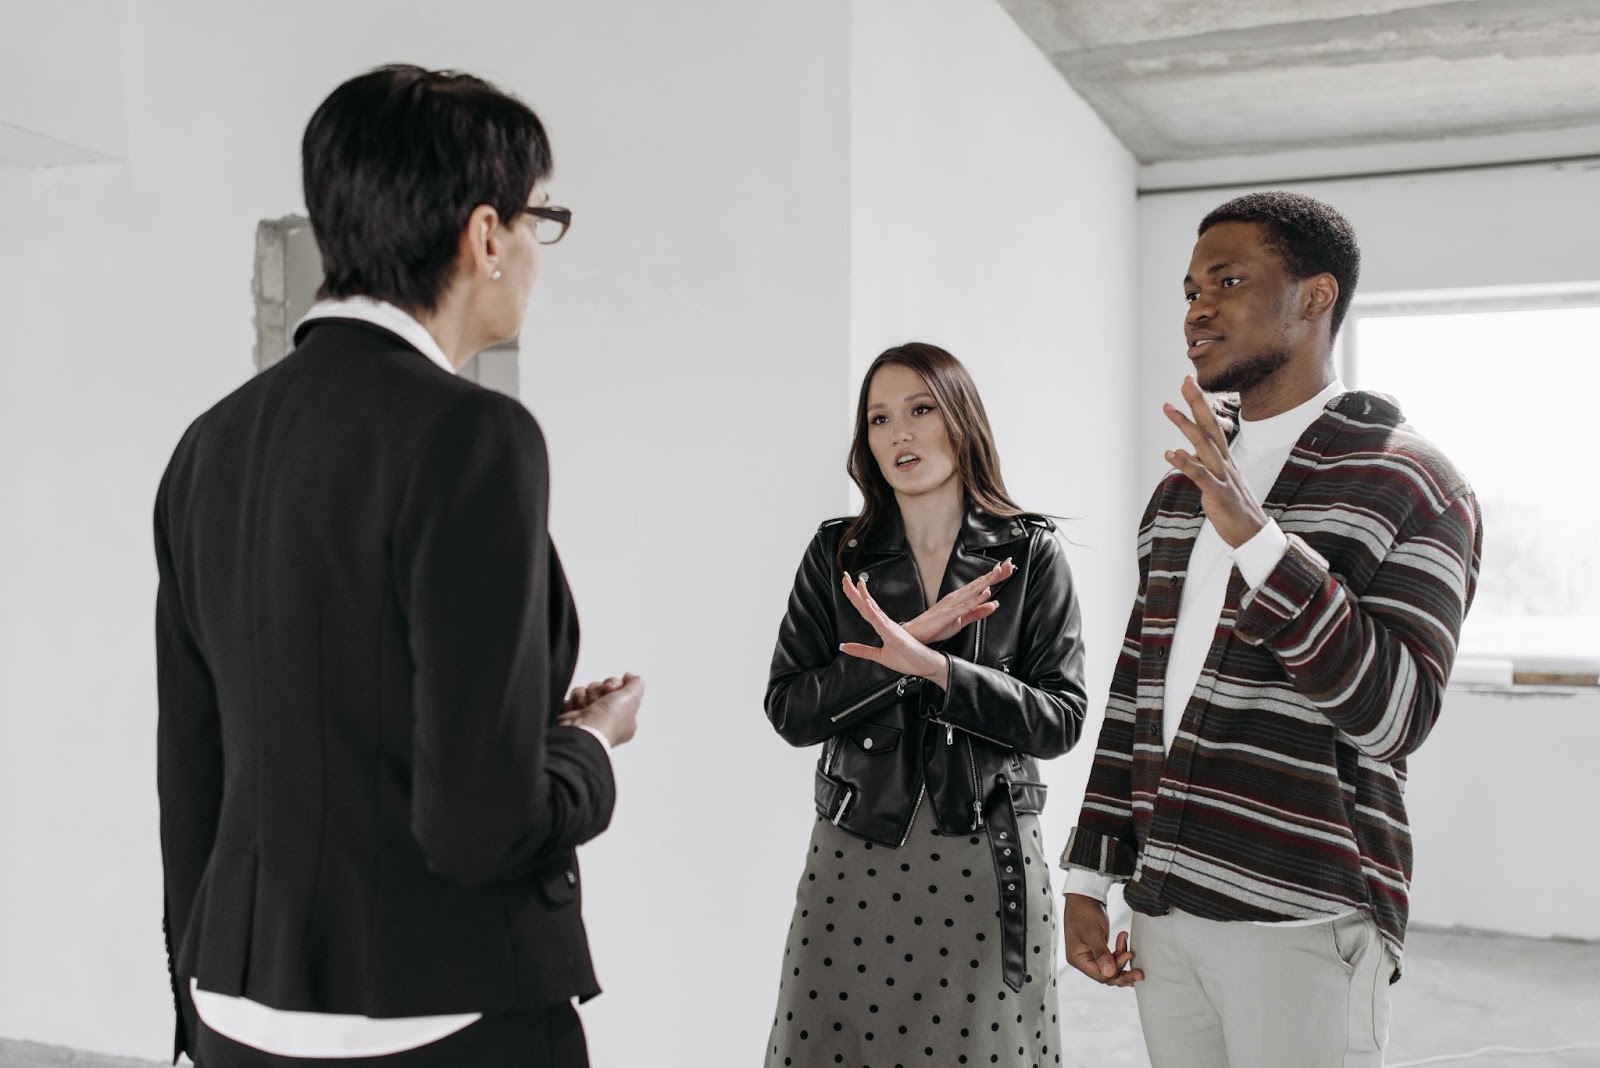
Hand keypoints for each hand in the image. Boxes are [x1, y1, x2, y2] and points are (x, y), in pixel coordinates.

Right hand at [557, 673, 642, 747]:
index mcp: (621, 715)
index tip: (610, 690)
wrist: (585, 731)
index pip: (615, 687)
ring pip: (583, 692)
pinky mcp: (571, 718)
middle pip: (598, 688)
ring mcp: (587, 717)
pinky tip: (575, 712)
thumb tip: (631, 677)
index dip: (612, 684)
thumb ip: (635, 684)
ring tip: (585, 709)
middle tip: (598, 702)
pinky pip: (569, 700)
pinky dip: (570, 704)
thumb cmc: (609, 720)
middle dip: (597, 691)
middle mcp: (605, 717)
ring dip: (583, 697)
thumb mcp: (632, 697)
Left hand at [838, 573, 948, 688]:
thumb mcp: (879, 656)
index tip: (845, 584)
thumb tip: (843, 647)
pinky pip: (883, 623)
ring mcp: (891, 628)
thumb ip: (861, 650)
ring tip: (856, 584)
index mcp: (882, 626)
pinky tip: (868, 605)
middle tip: (844, 577)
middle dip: (855, 591)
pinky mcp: (896, 636)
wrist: (927, 665)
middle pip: (867, 604)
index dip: (855, 596)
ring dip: (865, 597)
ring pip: (874, 610)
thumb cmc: (908, 659)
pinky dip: (874, 613)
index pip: (865, 608)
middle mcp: (886, 624)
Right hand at [902, 558, 1014, 644]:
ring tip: (1000, 572)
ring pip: (973, 590)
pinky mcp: (948, 614)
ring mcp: (952, 604)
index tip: (1007, 567)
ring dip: (987, 581)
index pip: (980, 585)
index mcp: (959, 598)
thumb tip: (994, 604)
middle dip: (994, 574)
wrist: (915, 634)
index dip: (994, 576)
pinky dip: (976, 599)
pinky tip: (985, 593)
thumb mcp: (961, 621)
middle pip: (979, 583)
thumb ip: (977, 612)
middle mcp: (956, 597)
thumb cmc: (935, 627)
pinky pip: (965, 606)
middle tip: (1009, 563)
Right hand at [1063, 893, 1142, 986]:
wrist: (1083, 896)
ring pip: (1110, 968)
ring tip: (1130, 950)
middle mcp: (1083, 960)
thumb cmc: (1084, 911)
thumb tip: (1109, 973)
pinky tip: (1123, 939)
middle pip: (1106, 975)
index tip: (1127, 955)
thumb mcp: (1092, 932)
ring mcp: (1090, 955)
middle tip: (1139, 973)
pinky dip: (1119, 952)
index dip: (1116, 969)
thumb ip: (1100, 953)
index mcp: (1077, 958)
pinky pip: (1111, 959)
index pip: (1100, 975)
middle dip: (1123, 972)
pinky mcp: (1097, 950)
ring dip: (1122, 959)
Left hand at [1163, 375, 1269, 547]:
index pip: (1212, 425)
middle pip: (1210, 426)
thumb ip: (1201, 465)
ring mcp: (1223, 477)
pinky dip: (1186, 463)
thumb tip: (1184, 451)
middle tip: (1185, 380)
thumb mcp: (1217, 482)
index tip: (1189, 384)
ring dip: (1185, 425)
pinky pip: (1200, 475)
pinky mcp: (1218, 494)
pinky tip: (1170, 453)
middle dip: (1197, 402)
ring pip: (1203, 445)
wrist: (1252, 534)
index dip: (1200, 405)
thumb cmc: (1233, 508)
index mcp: (1224, 459)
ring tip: (1168, 407)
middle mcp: (1225, 462)